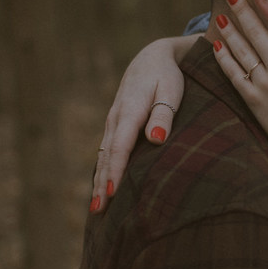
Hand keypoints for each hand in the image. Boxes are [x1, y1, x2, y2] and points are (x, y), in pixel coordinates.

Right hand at [90, 35, 189, 212]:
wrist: (151, 58)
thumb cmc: (167, 76)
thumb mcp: (171, 91)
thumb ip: (164, 115)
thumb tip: (155, 138)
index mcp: (129, 111)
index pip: (120, 146)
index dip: (115, 170)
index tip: (111, 193)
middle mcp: (116, 118)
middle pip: (106, 155)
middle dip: (101, 183)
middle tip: (99, 211)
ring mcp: (112, 122)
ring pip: (102, 155)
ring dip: (98, 180)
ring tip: (96, 208)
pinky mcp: (113, 125)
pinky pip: (105, 151)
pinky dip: (101, 170)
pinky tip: (101, 188)